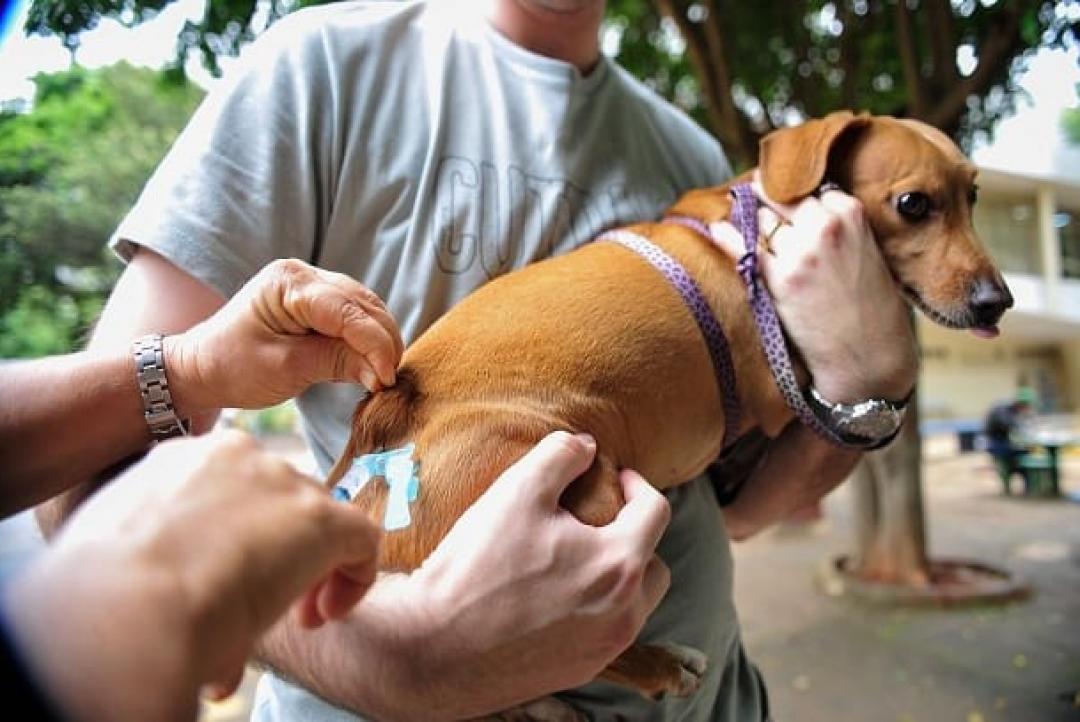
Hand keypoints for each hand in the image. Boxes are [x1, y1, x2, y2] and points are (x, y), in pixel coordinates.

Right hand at [4, 430, 380, 721]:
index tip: (230, 579)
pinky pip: (362, 540)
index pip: (235, 486)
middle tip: (267, 605)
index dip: (244, 535)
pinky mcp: (321, 517)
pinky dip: (355, 578)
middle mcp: (237, 456)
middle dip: (282, 552)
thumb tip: (199, 601)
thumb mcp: (134, 556)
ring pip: (320, 519)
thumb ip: (175, 558)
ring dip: (314, 569)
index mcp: (181, 460)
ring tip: (298, 617)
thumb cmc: (108, 594)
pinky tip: (323, 616)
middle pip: (282, 500)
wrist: (126, 604)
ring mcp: (282, 481)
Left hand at [166, 258, 403, 413]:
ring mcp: (312, 284)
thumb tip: (382, 374)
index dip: (374, 345)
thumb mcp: (285, 369)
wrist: (202, 367)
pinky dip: (368, 337)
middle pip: (363, 305)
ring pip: (365, 308)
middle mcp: (304, 274)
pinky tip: (372, 361)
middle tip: (390, 380)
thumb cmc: (233, 367)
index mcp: (289, 283)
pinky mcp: (317, 300)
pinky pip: (355, 315)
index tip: (387, 378)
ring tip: (383, 374)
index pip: (348, 312)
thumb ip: (336, 363)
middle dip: (383, 342)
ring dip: (380, 339)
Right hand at [384, 432, 671, 716]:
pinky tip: (555, 597)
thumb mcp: (517, 490)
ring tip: (577, 559)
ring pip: (634, 604)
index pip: (656, 512)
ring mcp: (604, 649)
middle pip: (654, 565)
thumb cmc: (477, 566)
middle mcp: (624, 613)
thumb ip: (560, 455)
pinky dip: (594, 610)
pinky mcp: (579, 671)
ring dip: (617, 577)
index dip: (637, 485)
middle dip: (635, 537)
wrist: (432, 647)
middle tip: (599, 521)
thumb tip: (587, 446)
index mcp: (618, 564)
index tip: (615, 478)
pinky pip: (605, 633)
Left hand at [712, 175, 916, 401]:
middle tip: (752, 202)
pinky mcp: (780, 280)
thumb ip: (834, 222)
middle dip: (765, 201)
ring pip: (761, 220)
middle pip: (779, 197)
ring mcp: (801, 253)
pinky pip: (743, 248)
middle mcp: (825, 227)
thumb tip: (790, 201)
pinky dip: (727, 236)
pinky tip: (718, 230)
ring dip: (750, 221)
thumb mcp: (864, 248)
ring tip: (741, 221)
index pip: (807, 186)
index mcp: (850, 212)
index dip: (790, 195)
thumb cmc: (868, 304)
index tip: (778, 196)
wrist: (869, 353)